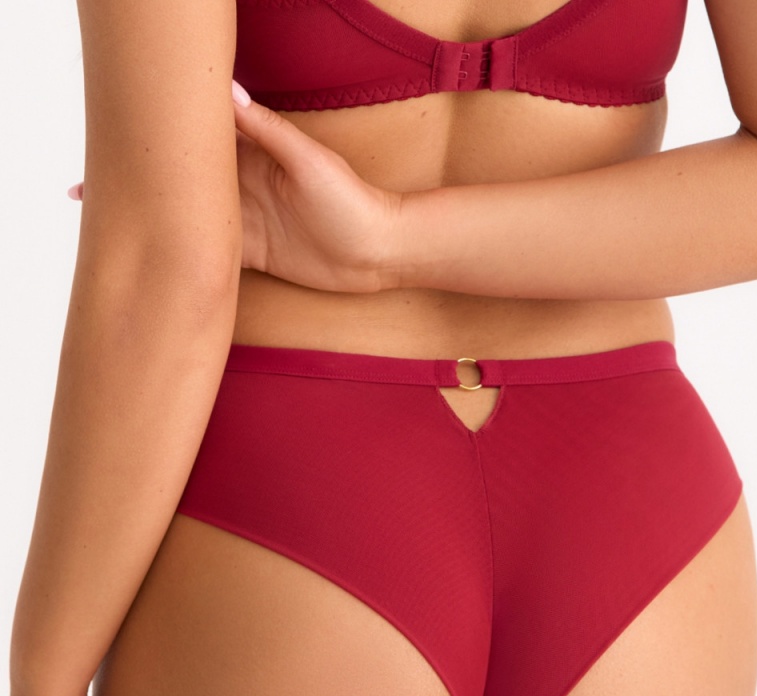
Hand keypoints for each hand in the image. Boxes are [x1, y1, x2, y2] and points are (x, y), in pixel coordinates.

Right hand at [67, 81, 402, 292]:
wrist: (380, 253)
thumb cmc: (352, 201)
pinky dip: (180, 252)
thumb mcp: (308, 161)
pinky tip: (153, 254)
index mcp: (251, 152)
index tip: (115, 137)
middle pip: (180, 180)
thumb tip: (224, 92)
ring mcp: (244, 219)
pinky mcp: (252, 253)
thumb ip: (265, 130)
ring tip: (109, 222)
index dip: (155, 139)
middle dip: (141, 183)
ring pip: (187, 218)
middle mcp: (242, 183)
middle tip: (89, 187)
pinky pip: (209, 251)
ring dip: (153, 220)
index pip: (193, 139)